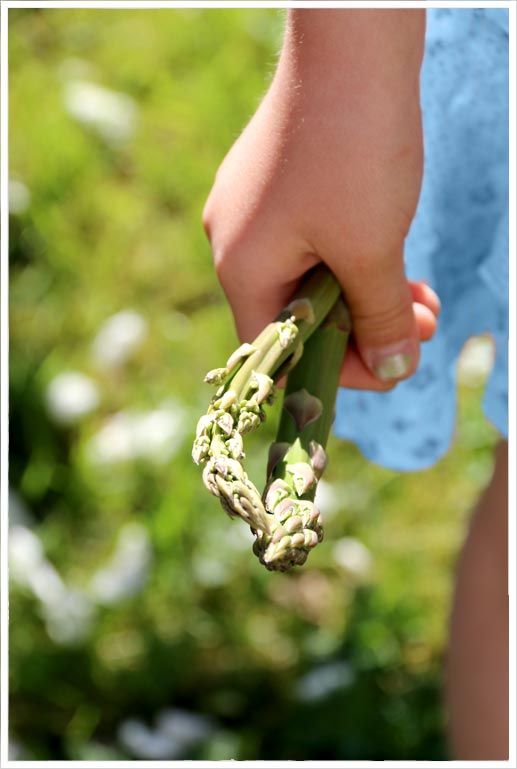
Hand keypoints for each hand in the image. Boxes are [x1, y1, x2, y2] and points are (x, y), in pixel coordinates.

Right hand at [203, 9, 438, 389]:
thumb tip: (395, 371)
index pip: (279, 353)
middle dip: (367, 328)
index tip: (391, 367)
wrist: (350, 44)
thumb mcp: (372, 251)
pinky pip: (315, 242)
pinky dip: (358, 257)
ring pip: (314, 278)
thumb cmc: (353, 152)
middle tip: (421, 329)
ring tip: (423, 300)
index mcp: (243, 270)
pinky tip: (398, 256)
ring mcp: (256, 211)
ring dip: (370, 294)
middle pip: (300, 316)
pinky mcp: (281, 184)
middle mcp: (237, 244)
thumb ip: (380, 320)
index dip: (338, 372)